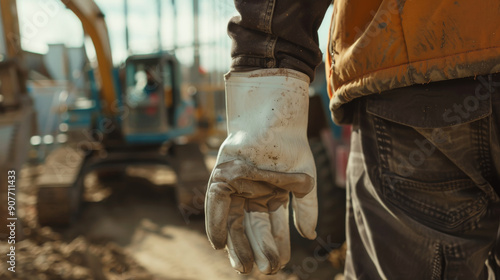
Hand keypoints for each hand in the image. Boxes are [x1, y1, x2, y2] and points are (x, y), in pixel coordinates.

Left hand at [205, 69, 317, 274]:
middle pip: (253, 230)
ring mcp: (237, 188)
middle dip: (258, 251)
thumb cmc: (291, 147)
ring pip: (234, 222)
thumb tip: (310, 236)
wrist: (275, 118)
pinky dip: (216, 223)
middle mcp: (253, 196)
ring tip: (243, 266)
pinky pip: (216, 204)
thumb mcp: (304, 181)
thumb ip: (306, 208)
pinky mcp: (222, 176)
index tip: (281, 264)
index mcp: (272, 198)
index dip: (278, 247)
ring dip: (237, 245)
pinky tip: (219, 244)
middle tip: (263, 270)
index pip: (274, 229)